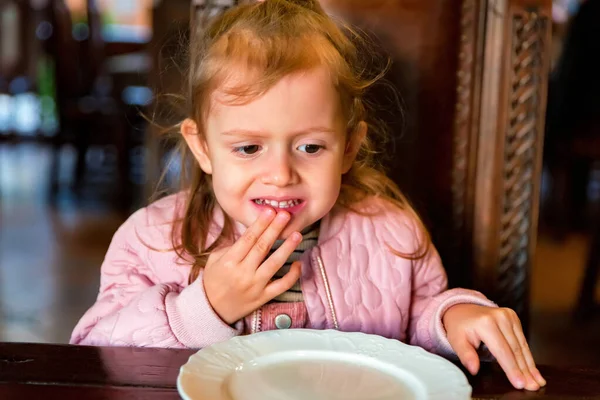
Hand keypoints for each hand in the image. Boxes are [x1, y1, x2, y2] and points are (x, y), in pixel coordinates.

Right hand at [203, 208, 301, 323]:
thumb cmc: (213, 281)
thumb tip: (252, 233)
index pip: (248, 238)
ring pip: (274, 264)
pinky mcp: (263, 297)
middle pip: (262, 247)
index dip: (260, 224)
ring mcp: (255, 286)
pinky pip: (281, 286)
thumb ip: (231, 246)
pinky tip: (298, 263)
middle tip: (285, 215)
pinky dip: (292, 275)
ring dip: (287, 248)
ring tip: (297, 234)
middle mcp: (243, 273)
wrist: (211, 310)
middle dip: (275, 229)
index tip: (270, 211)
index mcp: (229, 261)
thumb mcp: (214, 260)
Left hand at [443, 304, 546, 390]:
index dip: (512, 369)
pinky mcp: (513, 317)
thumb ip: (466, 355)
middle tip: (532, 386)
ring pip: (522, 345)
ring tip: (537, 381)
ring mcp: (508, 315)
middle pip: (515, 349)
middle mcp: (500, 317)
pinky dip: (528, 355)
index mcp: (486, 323)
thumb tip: (474, 369)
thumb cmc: (459, 326)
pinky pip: (522, 340)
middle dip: (525, 370)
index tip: (519, 383)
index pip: (502, 351)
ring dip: (530, 365)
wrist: (462, 308)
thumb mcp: (456, 340)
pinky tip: (533, 369)